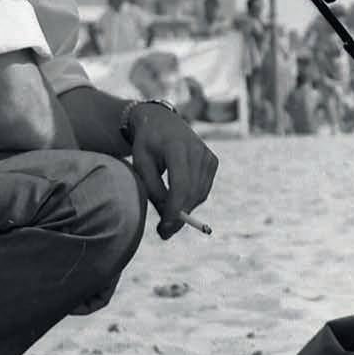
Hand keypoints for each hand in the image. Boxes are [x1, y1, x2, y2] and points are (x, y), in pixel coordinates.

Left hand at [127, 105, 217, 238]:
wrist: (161, 121)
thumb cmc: (147, 144)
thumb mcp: (141, 165)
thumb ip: (154, 189)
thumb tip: (168, 215)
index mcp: (177, 147)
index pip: (181, 185)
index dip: (174, 210)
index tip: (164, 229)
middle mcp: (197, 150)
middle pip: (192, 192)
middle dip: (179, 216)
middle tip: (163, 232)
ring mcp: (207, 155)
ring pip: (200, 194)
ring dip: (184, 209)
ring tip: (166, 214)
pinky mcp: (212, 161)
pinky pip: (204, 189)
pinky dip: (192, 199)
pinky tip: (177, 198)